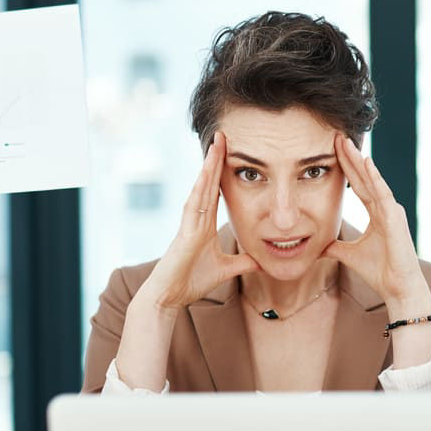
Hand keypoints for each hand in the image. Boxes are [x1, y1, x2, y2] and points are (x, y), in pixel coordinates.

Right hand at [139, 132, 259, 309]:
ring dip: (209, 166)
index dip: (224, 171)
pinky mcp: (185, 232)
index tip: (231, 152)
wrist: (170, 296)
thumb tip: (260, 261)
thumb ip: (241, 263)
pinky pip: (194, 204)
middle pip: (208, 183)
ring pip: (201, 188)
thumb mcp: (225, 270)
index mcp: (204, 224)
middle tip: (224, 135)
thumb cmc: (191, 281)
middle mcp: (196, 218)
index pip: (217, 191)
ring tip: (217, 144)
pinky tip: (206, 172)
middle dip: (216, 159)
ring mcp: (189, 223)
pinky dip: (200, 187)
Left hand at [322, 134, 430, 311]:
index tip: (333, 149)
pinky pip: (382, 194)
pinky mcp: (395, 218)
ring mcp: (392, 211)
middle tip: (338, 136)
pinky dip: (375, 178)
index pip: (358, 185)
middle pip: (364, 177)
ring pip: (373, 181)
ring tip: (347, 142)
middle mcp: (385, 208)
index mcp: (377, 213)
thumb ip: (336, 247)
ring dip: (360, 161)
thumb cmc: (380, 272)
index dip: (346, 167)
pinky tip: (366, 162)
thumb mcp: (349, 255)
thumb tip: (320, 246)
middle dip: (351, 157)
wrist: (398, 288)